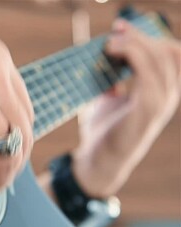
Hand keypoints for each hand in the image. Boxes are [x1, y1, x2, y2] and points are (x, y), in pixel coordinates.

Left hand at [72, 19, 179, 197]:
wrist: (98, 161)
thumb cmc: (103, 130)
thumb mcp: (107, 100)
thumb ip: (112, 82)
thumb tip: (106, 60)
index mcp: (160, 91)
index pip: (169, 54)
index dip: (148, 35)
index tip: (120, 26)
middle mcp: (166, 96)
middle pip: (166, 52)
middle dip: (140, 35)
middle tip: (115, 30)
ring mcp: (160, 105)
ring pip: (161, 60)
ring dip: (135, 45)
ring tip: (110, 44)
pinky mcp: (147, 112)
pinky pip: (149, 77)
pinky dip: (133, 58)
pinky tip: (113, 54)